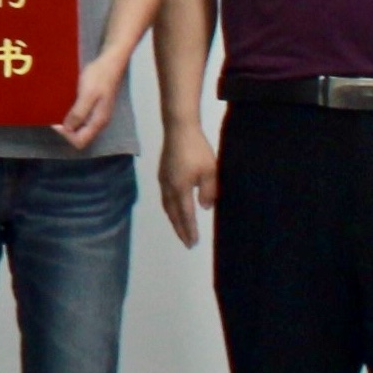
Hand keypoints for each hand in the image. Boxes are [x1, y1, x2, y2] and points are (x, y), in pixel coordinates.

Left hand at [55, 54, 126, 152]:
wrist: (109, 62)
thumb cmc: (98, 77)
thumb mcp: (87, 94)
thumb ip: (79, 113)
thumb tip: (68, 128)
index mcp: (98, 121)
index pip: (80, 141)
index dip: (66, 136)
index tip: (55, 123)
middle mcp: (98, 122)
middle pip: (79, 137)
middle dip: (65, 131)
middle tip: (53, 118)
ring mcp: (96, 114)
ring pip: (79, 128)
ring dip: (67, 123)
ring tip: (55, 113)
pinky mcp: (93, 107)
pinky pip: (80, 118)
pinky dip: (70, 116)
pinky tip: (62, 108)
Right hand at [158, 124, 217, 248]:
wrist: (179, 129)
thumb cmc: (197, 150)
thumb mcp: (210, 172)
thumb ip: (209, 191)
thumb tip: (204, 207)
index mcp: (180, 189)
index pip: (185, 215)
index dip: (189, 230)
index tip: (193, 243)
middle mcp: (168, 188)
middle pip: (173, 214)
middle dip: (180, 229)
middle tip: (186, 242)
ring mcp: (163, 180)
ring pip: (167, 206)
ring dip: (173, 219)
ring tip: (180, 229)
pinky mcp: (162, 173)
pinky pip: (165, 197)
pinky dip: (170, 208)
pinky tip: (174, 207)